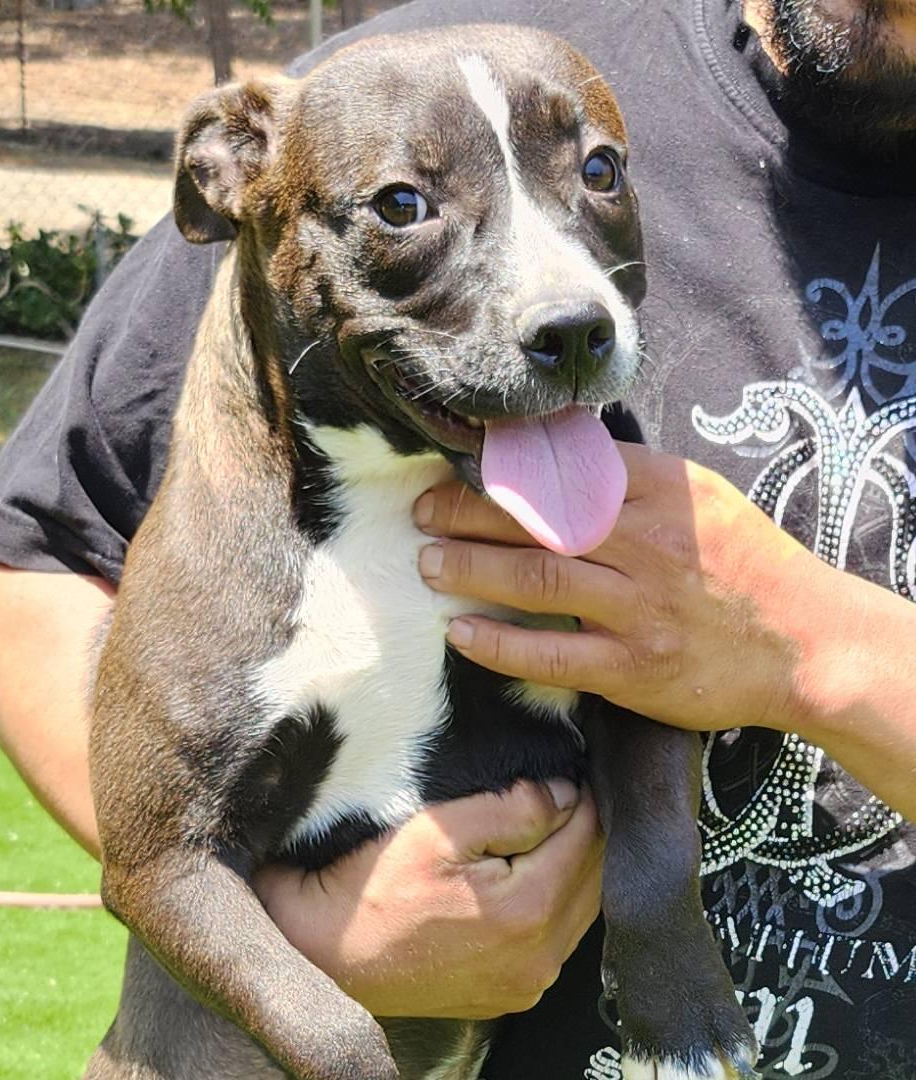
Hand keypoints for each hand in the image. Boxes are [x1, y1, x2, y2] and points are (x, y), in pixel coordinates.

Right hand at [253, 779, 601, 1018]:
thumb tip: (566, 792)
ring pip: (579, 910)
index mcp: (528, 911)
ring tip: (546, 827)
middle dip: (582, 829)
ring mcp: (525, 984)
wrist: (326, 952)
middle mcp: (539, 958)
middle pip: (592, 877)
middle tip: (562, 789)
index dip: (582, 795)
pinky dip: (555, 903)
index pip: (586, 837)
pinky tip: (528, 875)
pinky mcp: (508, 995)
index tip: (571, 765)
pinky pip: (556, 941)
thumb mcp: (439, 828)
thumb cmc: (372, 883)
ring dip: (572, 866)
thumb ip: (514, 807)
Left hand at [414, 443, 832, 734]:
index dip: (504, 469)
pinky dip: (499, 644)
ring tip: (427, 563)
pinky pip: (552, 655)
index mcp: (662, 494)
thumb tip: (559, 456)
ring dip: (470, 569)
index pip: (566, 469)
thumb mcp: (702, 498)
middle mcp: (646, 545)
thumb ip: (633, 477)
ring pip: (536, 580)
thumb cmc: (747, 564)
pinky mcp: (633, 667)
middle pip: (537, 521)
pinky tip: (460, 631)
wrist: (805, 644)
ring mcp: (639, 609)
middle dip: (468, 514)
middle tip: (422, 513)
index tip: (459, 465)